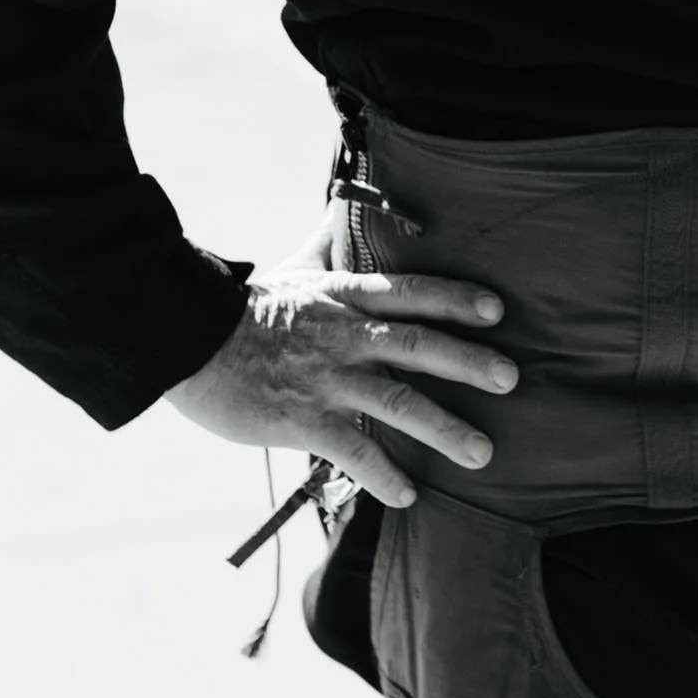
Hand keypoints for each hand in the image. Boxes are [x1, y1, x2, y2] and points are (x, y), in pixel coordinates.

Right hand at [166, 231, 516, 508]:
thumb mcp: (294, 268)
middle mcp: (344, 336)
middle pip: (418, 344)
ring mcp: (326, 380)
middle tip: (513, 378)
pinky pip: (354, 451)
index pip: (411, 290)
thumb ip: (326, 243)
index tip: (498, 310)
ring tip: (482, 453)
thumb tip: (341, 202)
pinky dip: (385, 475)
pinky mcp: (302, 420)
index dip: (457, 298)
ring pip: (397, 403)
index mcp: (344, 297)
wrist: (183, 338)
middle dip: (469, 362)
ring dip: (444, 429)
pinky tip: (409, 495)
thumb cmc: (242, 308)